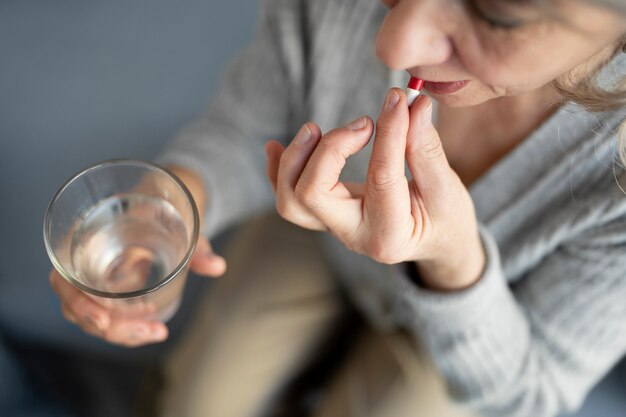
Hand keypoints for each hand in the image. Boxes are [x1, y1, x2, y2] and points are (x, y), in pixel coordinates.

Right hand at [49, 166, 226, 346]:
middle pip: (76, 307)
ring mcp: (96, 279)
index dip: (76, 301)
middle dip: (108, 326)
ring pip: (92, 316)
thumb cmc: (164, 209)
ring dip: (120, 332)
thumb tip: (217, 266)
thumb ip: (197, 246)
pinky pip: (108, 317)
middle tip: (146, 331)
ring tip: (155, 332)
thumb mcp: (181, 223)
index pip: (62, 277)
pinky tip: (154, 330)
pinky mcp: (110, 291)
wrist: (168, 204)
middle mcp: (84, 261)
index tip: (102, 320)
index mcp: (88, 238)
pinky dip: (127, 329)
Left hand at [266, 89, 484, 289]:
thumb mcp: (446, 187)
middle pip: (312, 195)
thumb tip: (413, 104)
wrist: (436, 242)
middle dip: (328, 150)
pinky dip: (279, 170)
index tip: (398, 100)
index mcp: (390, 235)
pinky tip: (275, 145)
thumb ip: (425, 148)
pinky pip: (289, 198)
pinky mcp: (326, 215)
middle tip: (362, 124)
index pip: (380, 177)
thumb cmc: (446, 218)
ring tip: (314, 128)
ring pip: (291, 201)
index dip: (389, 132)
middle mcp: (354, 236)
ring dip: (295, 159)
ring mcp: (335, 228)